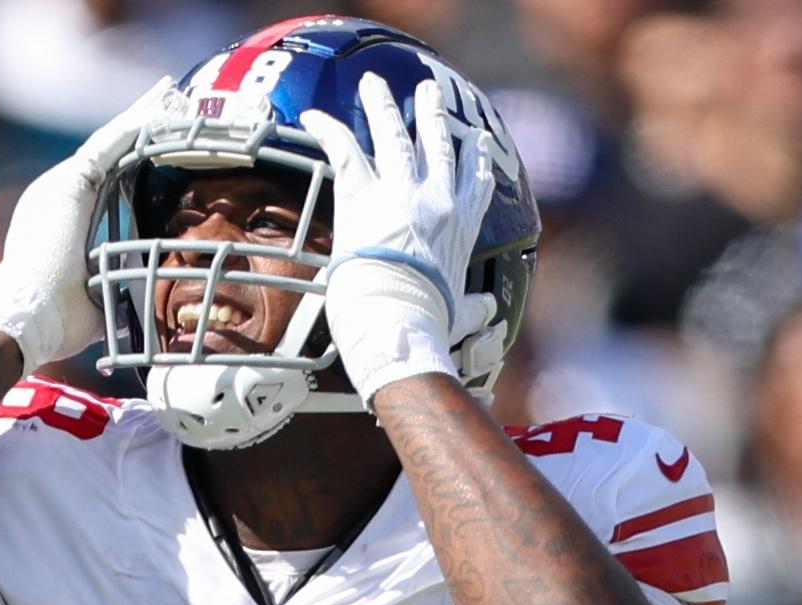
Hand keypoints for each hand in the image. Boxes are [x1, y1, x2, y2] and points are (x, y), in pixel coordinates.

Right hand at [0, 78, 170, 370]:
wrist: (25, 317)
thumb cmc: (57, 318)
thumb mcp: (98, 298)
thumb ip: (116, 287)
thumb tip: (140, 298)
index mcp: (62, 217)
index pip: (104, 180)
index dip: (131, 159)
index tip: (156, 146)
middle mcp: (57, 193)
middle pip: (107, 152)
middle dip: (138, 128)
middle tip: (167, 104)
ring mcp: (61, 184)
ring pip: (110, 141)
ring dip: (142, 118)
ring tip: (169, 97)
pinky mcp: (70, 183)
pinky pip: (109, 145)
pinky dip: (136, 128)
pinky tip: (161, 113)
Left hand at [301, 74, 496, 401]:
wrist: (399, 319)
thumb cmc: (429, 322)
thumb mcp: (460, 314)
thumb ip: (472, 307)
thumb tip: (487, 310)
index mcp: (462, 227)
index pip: (474, 184)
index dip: (474, 159)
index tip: (475, 141)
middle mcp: (436, 199)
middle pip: (436, 146)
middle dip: (433, 117)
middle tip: (432, 94)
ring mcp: (400, 192)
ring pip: (393, 135)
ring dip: (383, 106)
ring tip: (377, 84)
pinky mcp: (362, 194)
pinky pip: (344, 149)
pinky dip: (327, 129)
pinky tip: (314, 114)